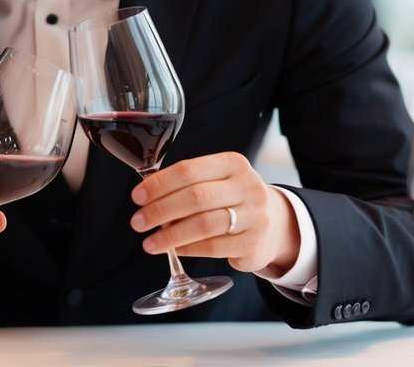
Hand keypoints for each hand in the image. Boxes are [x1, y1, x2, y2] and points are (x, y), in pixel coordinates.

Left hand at [130, 151, 299, 274]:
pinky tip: (174, 249)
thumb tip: (146, 195)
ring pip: (203, 225)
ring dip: (170, 235)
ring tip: (149, 242)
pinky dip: (188, 249)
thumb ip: (188, 183)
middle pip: (195, 197)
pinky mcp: (254, 243)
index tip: (137, 197)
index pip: (189, 170)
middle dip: (160, 211)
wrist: (276, 223)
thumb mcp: (219, 180)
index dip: (159, 184)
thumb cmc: (234, 199)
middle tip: (138, 222)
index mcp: (233, 164)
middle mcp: (247, 186)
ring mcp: (254, 215)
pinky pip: (213, 247)